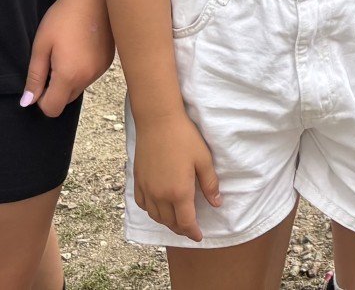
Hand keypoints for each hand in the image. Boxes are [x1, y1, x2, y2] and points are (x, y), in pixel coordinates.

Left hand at [23, 0, 114, 117]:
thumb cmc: (63, 17)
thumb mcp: (41, 45)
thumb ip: (34, 76)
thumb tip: (27, 102)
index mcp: (68, 75)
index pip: (52, 109)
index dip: (40, 99)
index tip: (39, 77)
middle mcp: (88, 78)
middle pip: (65, 101)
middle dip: (55, 89)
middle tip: (51, 60)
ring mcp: (100, 70)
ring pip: (78, 88)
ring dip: (69, 79)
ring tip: (66, 50)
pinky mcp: (108, 62)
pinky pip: (90, 76)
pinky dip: (82, 70)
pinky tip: (80, 47)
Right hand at [131, 106, 220, 239]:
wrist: (158, 120)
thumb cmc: (184, 137)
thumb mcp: (204, 159)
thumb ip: (210, 184)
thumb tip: (216, 203)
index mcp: (179, 192)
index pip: (186, 223)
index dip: (193, 232)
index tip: (199, 236)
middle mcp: (160, 195)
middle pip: (169, 222)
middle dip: (181, 229)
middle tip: (190, 228)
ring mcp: (147, 188)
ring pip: (155, 216)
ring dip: (166, 222)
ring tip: (176, 220)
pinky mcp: (137, 180)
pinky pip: (142, 204)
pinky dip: (151, 210)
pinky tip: (157, 206)